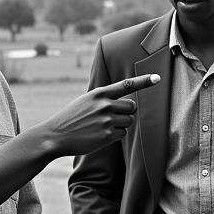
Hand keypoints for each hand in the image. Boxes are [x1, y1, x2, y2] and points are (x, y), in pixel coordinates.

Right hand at [39, 74, 160, 155]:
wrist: (55, 135)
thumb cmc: (71, 118)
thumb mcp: (85, 101)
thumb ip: (103, 98)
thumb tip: (125, 104)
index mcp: (99, 93)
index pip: (126, 84)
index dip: (144, 81)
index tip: (157, 78)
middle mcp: (104, 105)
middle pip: (131, 107)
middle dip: (126, 113)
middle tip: (111, 117)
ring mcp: (106, 120)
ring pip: (129, 122)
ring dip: (121, 125)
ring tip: (103, 126)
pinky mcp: (106, 135)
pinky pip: (122, 134)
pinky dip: (115, 135)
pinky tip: (100, 135)